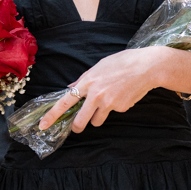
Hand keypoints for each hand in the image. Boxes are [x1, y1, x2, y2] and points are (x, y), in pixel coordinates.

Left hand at [38, 47, 174, 132]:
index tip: (43, 125)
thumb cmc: (122, 62)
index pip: (65, 102)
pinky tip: (123, 94)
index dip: (52, 115)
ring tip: (108, 100)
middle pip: (80, 121)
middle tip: (78, 126)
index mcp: (87, 82)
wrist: (147, 67)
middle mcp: (96, 95)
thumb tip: (71, 87)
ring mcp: (109, 103)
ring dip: (98, 116)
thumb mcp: (99, 66)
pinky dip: (116, 106)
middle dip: (77, 126)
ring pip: (97, 121)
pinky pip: (113, 112)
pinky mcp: (121, 108)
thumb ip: (84, 79)